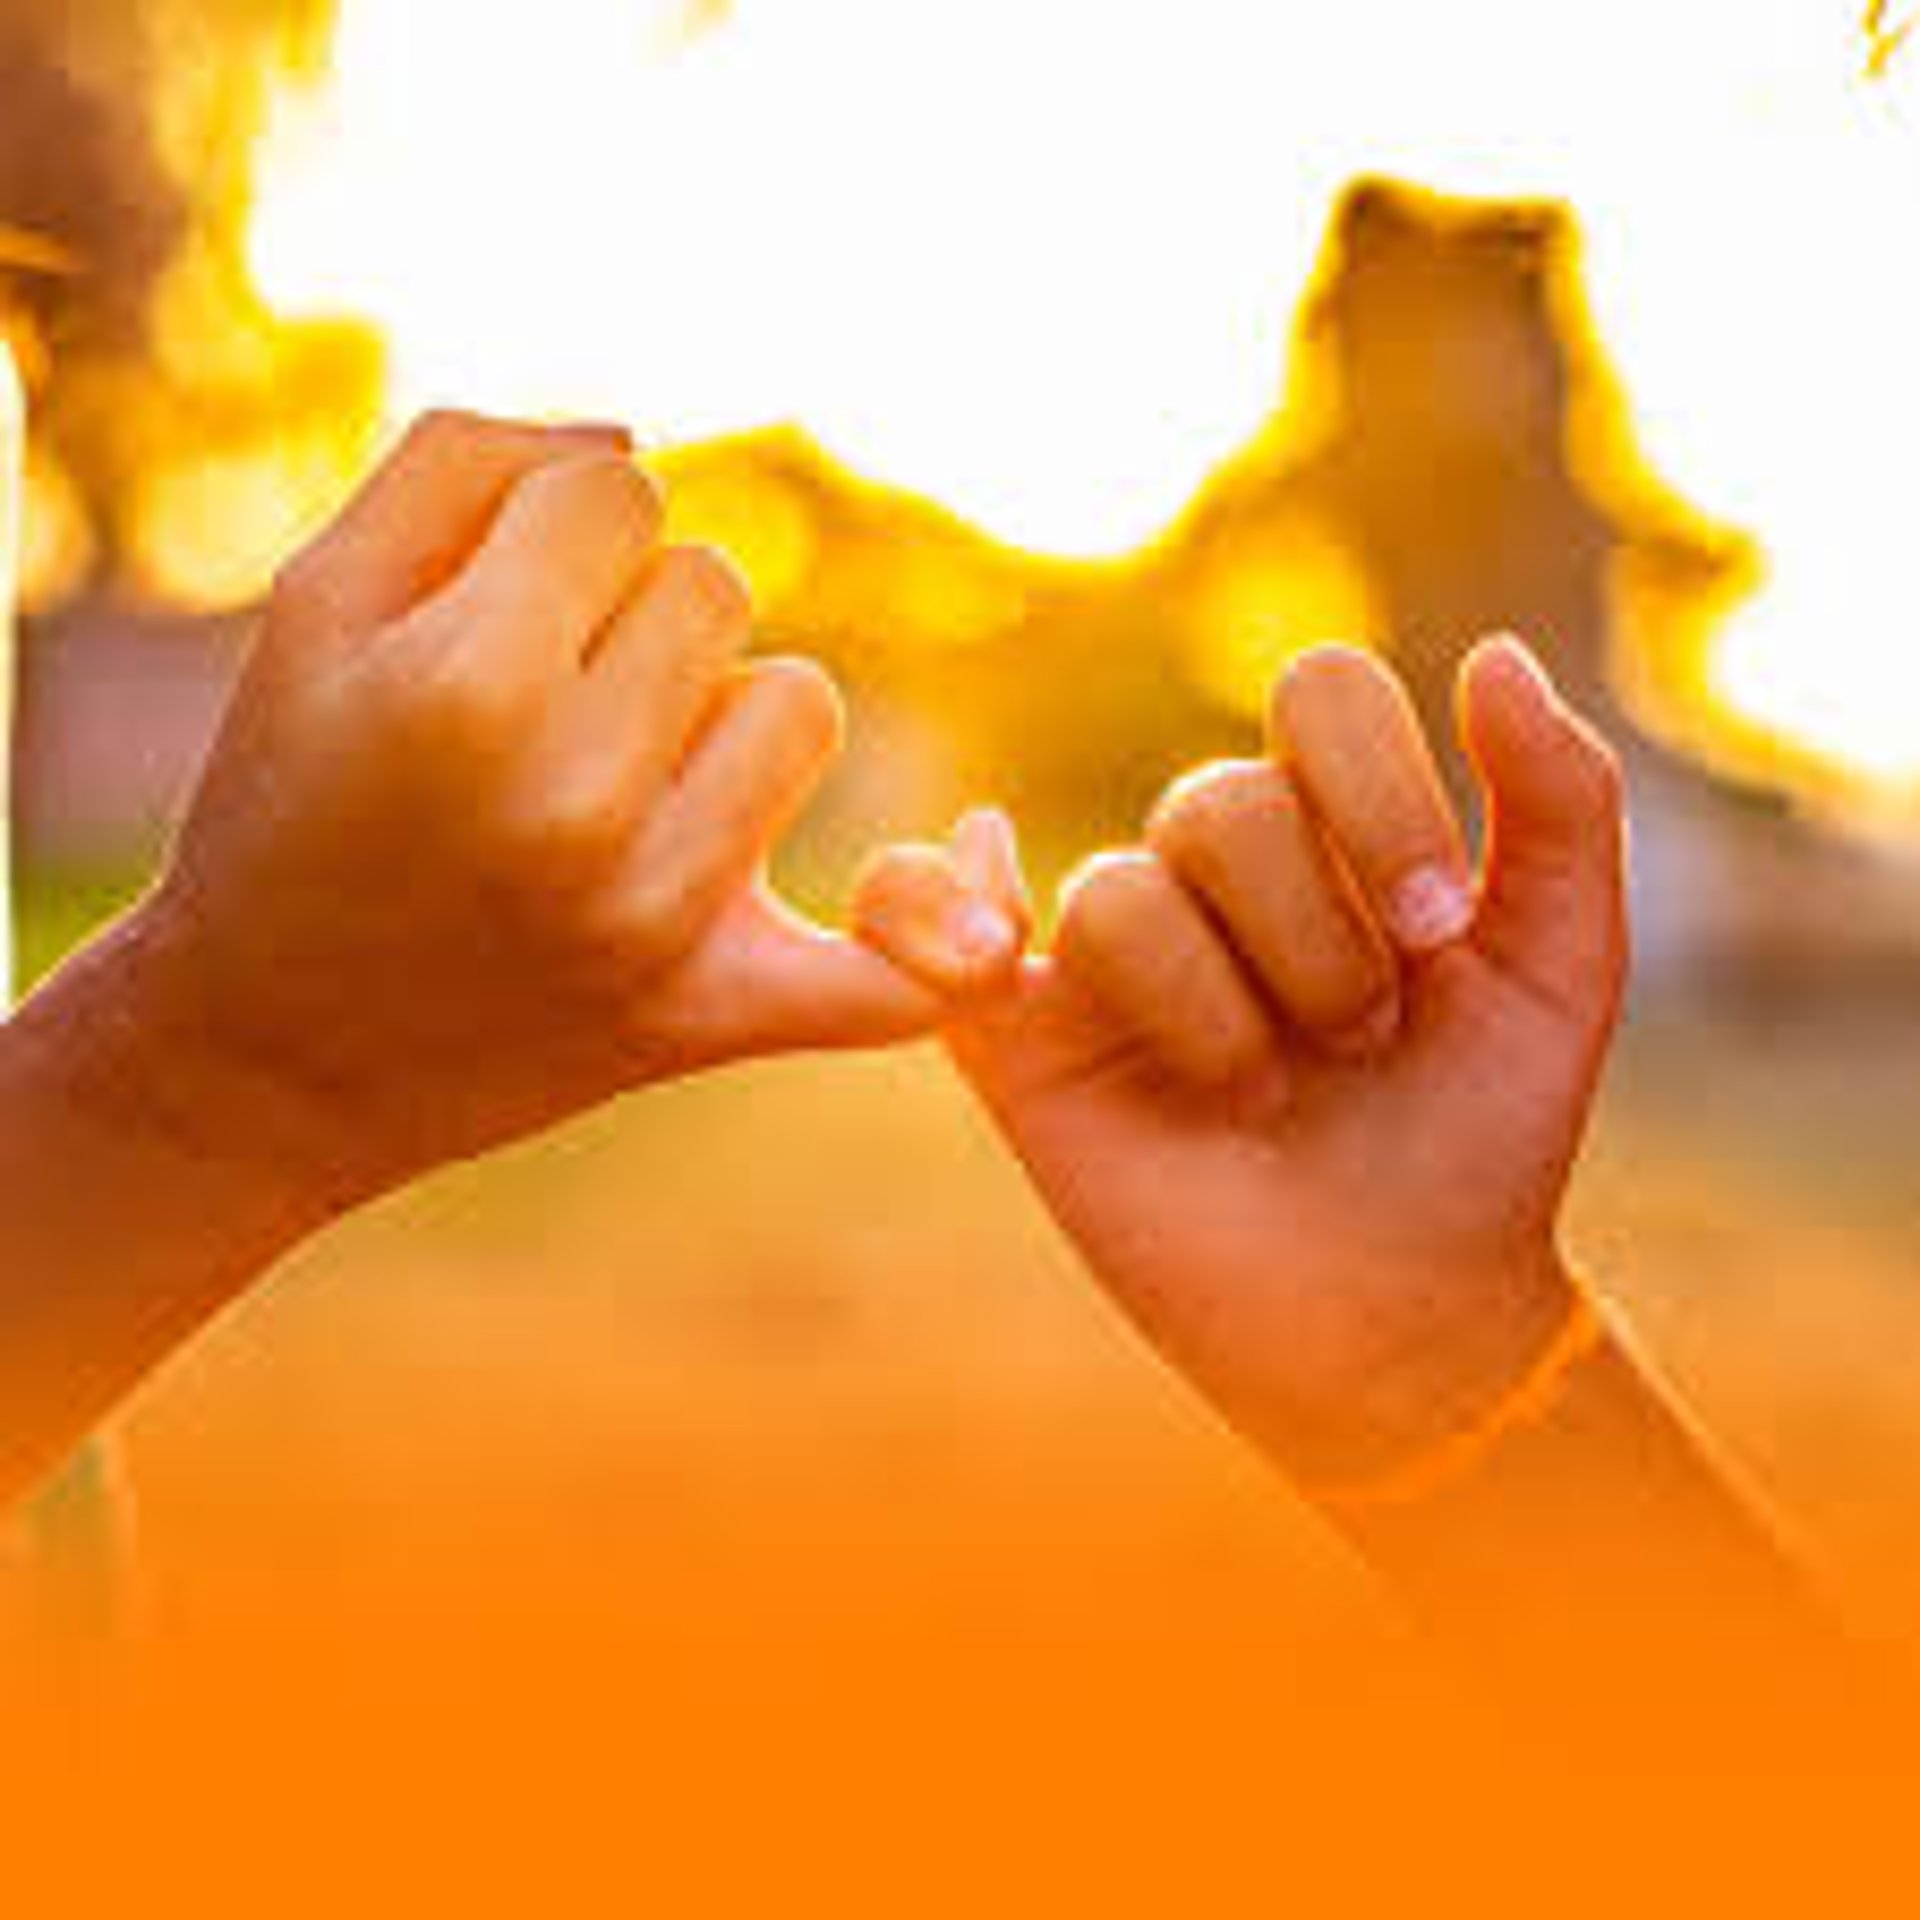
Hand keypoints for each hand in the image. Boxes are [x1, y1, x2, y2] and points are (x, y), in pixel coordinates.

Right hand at [109, 410, 935, 1215]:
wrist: (265, 1056)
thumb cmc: (286, 802)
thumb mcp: (313, 605)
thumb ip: (461, 466)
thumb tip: (638, 444)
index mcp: (463, 690)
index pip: (621, 498)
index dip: (556, 534)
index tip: (497, 610)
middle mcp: (573, 806)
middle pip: (715, 588)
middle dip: (630, 620)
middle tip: (540, 712)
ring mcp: (658, 922)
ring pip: (796, 704)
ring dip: (719, 720)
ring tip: (614, 784)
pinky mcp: (713, 1016)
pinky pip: (888, 978)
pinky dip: (934, 951)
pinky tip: (954, 929)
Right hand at [854, 639, 1627, 1478]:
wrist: (1397, 1309)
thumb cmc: (1481, 1137)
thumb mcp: (1562, 970)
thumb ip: (1561, 805)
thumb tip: (1494, 655)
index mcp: (1329, 826)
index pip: (1320, 695)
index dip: (1379, 797)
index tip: (1436, 931)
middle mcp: (1210, 872)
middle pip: (1218, 802)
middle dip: (1311, 938)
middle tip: (1360, 1041)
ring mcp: (1107, 953)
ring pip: (1113, 893)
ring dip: (1210, 1007)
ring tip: (1257, 1092)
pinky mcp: (1016, 1036)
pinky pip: (915, 914)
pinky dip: (921, 908)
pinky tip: (986, 952)